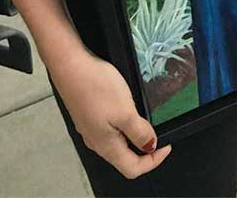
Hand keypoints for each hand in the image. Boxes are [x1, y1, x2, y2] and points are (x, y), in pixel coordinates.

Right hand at [49, 48, 170, 177]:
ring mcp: (91, 128)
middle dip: (145, 150)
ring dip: (134, 136)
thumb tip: (150, 146)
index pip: (133, 169)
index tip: (166, 146)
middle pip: (125, 158)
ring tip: (146, 120)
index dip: (153, 161)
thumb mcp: (126, 111)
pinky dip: (123, 124)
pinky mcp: (89, 115)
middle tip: (159, 134)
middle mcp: (97, 141)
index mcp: (107, 146)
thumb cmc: (94, 87)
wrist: (70, 66)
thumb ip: (140, 132)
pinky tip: (127, 109)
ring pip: (117, 142)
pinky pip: (109, 128)